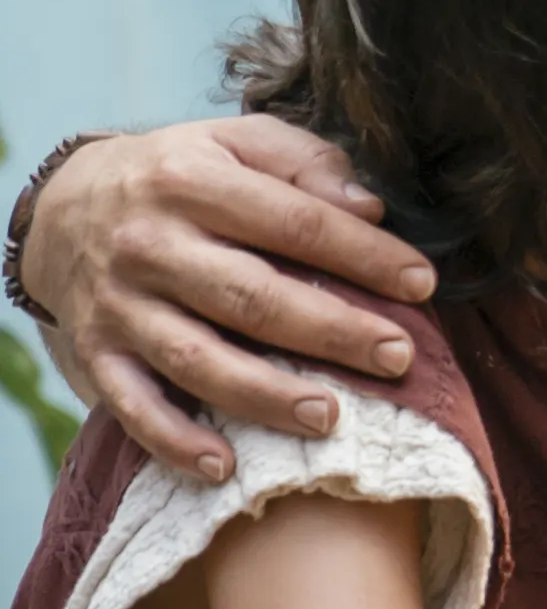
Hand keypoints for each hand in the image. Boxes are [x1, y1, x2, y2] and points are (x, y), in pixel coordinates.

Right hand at [22, 119, 436, 481]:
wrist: (62, 208)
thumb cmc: (181, 178)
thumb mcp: (236, 142)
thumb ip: (304, 164)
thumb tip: (369, 207)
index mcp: (190, 182)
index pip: (293, 222)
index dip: (364, 255)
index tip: (423, 284)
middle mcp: (148, 245)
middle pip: (250, 297)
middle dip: (331, 331)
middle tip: (398, 357)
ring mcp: (119, 305)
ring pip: (197, 359)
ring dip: (265, 396)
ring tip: (330, 418)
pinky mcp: (95, 353)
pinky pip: (133, 406)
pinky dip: (174, 441)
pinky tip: (224, 467)